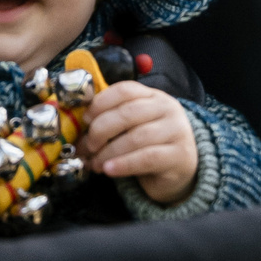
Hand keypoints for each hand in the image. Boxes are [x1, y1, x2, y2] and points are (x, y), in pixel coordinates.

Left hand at [76, 82, 197, 205]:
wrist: (181, 169)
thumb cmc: (150, 145)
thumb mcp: (132, 128)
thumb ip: (111, 122)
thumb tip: (79, 130)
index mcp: (152, 96)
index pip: (125, 90)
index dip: (101, 102)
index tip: (85, 118)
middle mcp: (167, 108)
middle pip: (128, 113)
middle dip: (101, 130)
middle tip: (87, 146)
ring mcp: (176, 130)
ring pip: (136, 137)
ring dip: (109, 152)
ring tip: (96, 163)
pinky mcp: (179, 155)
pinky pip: (147, 158)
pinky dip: (124, 164)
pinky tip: (110, 170)